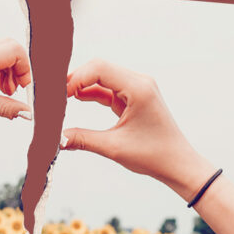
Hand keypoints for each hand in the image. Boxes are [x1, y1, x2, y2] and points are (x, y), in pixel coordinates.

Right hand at [62, 60, 214, 200]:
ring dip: (82, 86)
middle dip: (76, 79)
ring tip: (61, 99)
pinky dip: (92, 94)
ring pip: (102, 78)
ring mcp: (137, 89)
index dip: (76, 77)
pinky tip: (75, 100)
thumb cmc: (155, 155)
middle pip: (99, 69)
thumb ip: (82, 139)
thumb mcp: (114, 148)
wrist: (178, 164)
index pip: (100, 69)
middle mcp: (139, 83)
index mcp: (138, 88)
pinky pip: (108, 90)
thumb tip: (56, 138)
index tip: (58, 93)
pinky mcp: (134, 98)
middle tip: (55, 95)